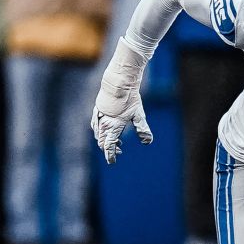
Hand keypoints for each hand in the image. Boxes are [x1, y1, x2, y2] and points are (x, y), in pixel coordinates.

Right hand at [90, 39, 154, 163]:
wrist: (119, 81)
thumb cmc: (130, 98)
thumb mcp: (138, 114)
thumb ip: (142, 129)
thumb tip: (147, 142)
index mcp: (113, 126)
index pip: (109, 146)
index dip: (110, 155)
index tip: (112, 162)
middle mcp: (103, 123)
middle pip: (102, 141)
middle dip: (109, 148)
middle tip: (120, 151)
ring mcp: (99, 116)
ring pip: (98, 134)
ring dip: (105, 140)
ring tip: (116, 141)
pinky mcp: (97, 109)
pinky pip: (95, 125)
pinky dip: (100, 131)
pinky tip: (105, 129)